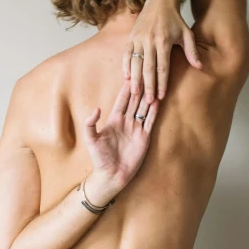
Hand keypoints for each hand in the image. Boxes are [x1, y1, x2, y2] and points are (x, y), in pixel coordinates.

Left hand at [82, 78, 159, 204]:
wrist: (111, 175)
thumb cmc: (99, 158)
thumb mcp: (91, 140)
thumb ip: (91, 124)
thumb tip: (96, 109)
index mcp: (114, 120)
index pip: (122, 100)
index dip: (126, 88)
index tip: (131, 74)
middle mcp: (126, 122)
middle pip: (135, 101)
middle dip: (140, 88)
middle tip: (146, 73)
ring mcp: (136, 129)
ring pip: (144, 109)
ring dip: (149, 97)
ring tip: (155, 83)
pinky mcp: (144, 137)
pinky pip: (150, 121)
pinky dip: (154, 111)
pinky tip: (158, 100)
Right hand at [122, 0, 202, 103]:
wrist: (160, 1)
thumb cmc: (175, 20)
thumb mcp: (187, 33)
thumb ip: (192, 51)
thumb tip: (200, 66)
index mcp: (164, 41)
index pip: (162, 67)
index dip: (162, 83)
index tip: (161, 96)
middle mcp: (149, 41)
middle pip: (148, 68)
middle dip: (148, 86)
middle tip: (147, 101)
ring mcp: (138, 39)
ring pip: (135, 63)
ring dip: (135, 80)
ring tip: (135, 94)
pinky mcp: (130, 37)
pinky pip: (126, 55)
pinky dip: (125, 67)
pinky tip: (126, 79)